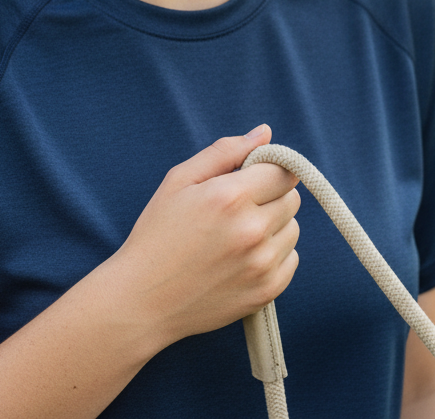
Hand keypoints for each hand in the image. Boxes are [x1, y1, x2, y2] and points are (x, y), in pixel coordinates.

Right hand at [106, 124, 299, 350]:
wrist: (141, 301)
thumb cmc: (157, 234)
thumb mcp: (180, 181)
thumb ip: (225, 151)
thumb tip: (264, 132)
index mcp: (230, 197)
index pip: (282, 170)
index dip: (268, 171)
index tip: (251, 179)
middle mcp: (252, 230)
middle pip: (291, 198)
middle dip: (271, 196)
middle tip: (239, 208)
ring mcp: (261, 264)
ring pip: (293, 228)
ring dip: (274, 226)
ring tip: (238, 235)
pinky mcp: (266, 291)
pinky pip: (291, 259)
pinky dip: (275, 255)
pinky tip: (243, 258)